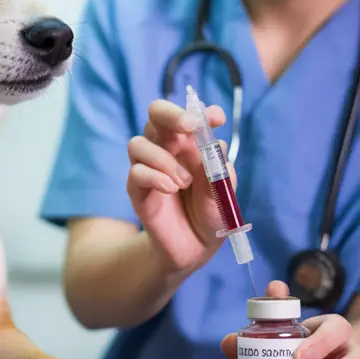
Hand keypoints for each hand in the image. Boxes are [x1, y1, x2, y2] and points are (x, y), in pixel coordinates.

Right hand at [126, 99, 232, 275]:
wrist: (196, 246)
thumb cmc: (211, 212)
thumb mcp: (223, 191)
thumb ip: (219, 168)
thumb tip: (216, 144)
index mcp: (191, 143)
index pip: (189, 115)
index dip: (201, 111)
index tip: (216, 118)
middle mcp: (167, 148)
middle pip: (155, 114)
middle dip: (170, 114)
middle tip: (189, 127)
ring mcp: (149, 167)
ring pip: (139, 143)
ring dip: (163, 159)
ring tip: (184, 182)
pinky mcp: (137, 188)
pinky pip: (136, 171)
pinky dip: (154, 177)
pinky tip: (170, 189)